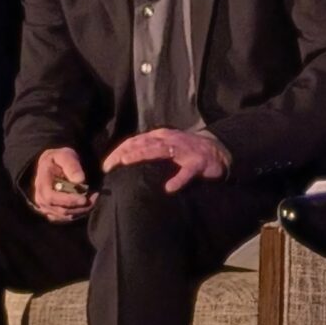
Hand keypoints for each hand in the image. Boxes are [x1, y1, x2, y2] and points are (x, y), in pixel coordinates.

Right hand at [31, 147, 94, 221]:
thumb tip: (80, 180)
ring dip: (81, 210)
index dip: (68, 200)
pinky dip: (78, 213)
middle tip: (95, 197)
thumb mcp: (65, 156)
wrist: (53, 165)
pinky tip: (87, 204)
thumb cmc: (59, 159)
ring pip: (64, 216)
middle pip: (59, 210)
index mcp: (41, 183)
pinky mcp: (52, 211)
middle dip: (79, 207)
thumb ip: (72, 166)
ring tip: (93, 199)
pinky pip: (65, 218)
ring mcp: (45, 206)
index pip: (51, 197)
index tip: (84, 199)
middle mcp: (40, 197)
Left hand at [103, 127, 229, 193]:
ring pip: (160, 150)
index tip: (106, 165)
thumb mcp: (167, 145)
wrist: (218, 150)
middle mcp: (170, 139)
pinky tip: (169, 188)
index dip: (119, 151)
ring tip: (127, 162)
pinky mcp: (198, 163)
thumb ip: (149, 149)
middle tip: (109, 166)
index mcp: (160, 136)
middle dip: (124, 153)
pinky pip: (187, 172)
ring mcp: (184, 150)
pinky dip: (178, 179)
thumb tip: (124, 160)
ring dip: (142, 154)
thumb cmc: (188, 150)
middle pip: (142, 143)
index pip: (135, 140)